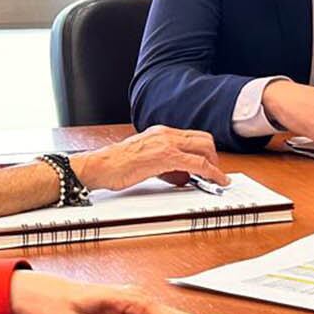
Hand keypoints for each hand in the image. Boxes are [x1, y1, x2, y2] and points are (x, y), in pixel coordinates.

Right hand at [71, 125, 228, 189]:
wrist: (99, 166)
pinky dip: (212, 173)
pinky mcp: (166, 157)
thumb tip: (178, 173)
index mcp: (160, 132)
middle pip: (204, 139)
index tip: (210, 163)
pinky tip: (215, 181)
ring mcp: (166, 143)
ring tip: (214, 178)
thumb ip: (162, 161)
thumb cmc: (115, 165)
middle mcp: (165, 134)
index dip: (205, 151)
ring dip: (214, 164)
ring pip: (204, 148)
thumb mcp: (144, 158)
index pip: (192, 136)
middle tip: (214, 172)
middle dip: (214, 156)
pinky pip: (197, 164)